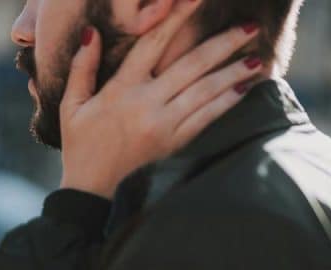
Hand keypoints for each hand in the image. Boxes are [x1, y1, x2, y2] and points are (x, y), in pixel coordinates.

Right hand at [59, 0, 263, 198]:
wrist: (91, 191)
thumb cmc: (81, 146)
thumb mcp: (71, 106)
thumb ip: (82, 68)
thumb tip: (92, 33)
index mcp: (120, 88)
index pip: (153, 42)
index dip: (177, 16)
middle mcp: (146, 103)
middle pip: (191, 64)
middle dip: (224, 43)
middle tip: (250, 26)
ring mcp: (163, 125)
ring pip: (205, 91)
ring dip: (234, 72)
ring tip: (258, 57)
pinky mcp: (174, 144)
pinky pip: (206, 118)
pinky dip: (227, 102)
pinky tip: (244, 88)